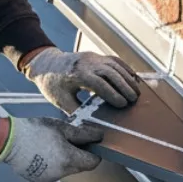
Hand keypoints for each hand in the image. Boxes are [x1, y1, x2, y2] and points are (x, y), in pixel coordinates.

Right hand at [0, 115, 105, 181]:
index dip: (94, 153)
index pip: (93, 162)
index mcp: (68, 159)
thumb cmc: (35, 130)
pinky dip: (52, 165)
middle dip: (78, 155)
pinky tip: (42, 153)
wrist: (8, 140)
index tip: (89, 144)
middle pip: (80, 167)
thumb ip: (83, 134)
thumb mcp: (61, 127)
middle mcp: (61, 173)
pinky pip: (53, 173)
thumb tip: (100, 136)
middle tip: (68, 141)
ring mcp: (50, 178)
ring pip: (66, 170)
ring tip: (51, 146)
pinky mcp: (40, 180)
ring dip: (64, 160)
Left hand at [21, 46, 141, 112]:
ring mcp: (92, 57)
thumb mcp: (60, 100)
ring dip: (127, 78)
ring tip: (137, 91)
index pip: (99, 84)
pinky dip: (125, 68)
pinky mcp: (95, 56)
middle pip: (110, 73)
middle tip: (134, 99)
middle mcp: (86, 63)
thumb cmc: (52, 84)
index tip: (123, 105)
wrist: (46, 63)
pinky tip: (133, 77)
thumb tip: (89, 125)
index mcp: (76, 74)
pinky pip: (114, 60)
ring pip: (114, 65)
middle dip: (124, 86)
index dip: (112, 94)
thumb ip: (75, 111)